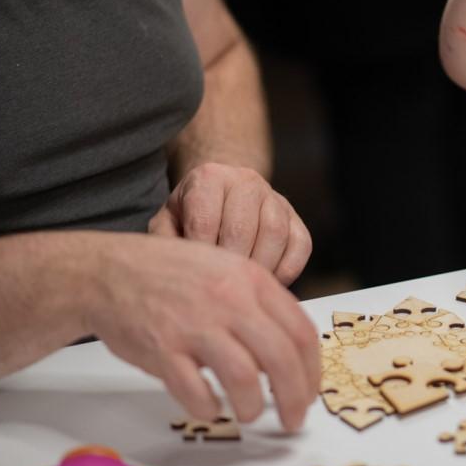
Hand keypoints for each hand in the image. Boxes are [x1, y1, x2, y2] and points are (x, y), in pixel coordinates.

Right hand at [86, 234, 321, 431]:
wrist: (108, 272)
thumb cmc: (169, 274)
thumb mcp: (226, 270)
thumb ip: (259, 304)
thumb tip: (289, 351)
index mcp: (251, 280)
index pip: (301, 331)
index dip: (312, 370)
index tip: (310, 391)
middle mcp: (229, 300)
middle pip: (281, 358)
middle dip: (295, 397)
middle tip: (293, 419)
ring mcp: (195, 325)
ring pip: (244, 378)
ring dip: (252, 406)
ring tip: (249, 413)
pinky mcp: (163, 350)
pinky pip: (196, 392)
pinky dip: (208, 409)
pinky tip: (209, 407)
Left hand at [148, 162, 310, 285]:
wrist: (221, 196)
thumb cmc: (190, 215)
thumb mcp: (167, 222)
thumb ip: (165, 242)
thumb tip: (177, 271)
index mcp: (209, 177)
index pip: (205, 220)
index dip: (200, 254)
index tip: (195, 275)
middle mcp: (245, 180)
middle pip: (242, 228)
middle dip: (229, 265)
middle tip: (219, 289)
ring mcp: (275, 198)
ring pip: (275, 234)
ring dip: (259, 268)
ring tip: (243, 286)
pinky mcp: (296, 219)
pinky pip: (300, 245)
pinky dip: (286, 270)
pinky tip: (267, 281)